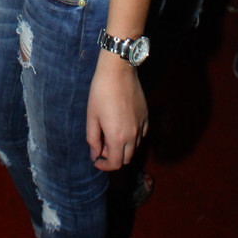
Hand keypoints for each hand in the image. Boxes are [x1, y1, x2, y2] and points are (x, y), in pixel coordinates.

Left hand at [86, 51, 147, 170]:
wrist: (118, 72)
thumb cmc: (101, 92)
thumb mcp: (92, 116)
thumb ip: (93, 139)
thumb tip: (95, 154)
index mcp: (117, 137)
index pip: (115, 163)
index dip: (104, 166)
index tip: (96, 160)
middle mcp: (133, 135)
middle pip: (126, 159)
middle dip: (113, 157)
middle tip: (101, 146)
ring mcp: (141, 126)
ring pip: (134, 147)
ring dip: (123, 147)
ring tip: (110, 133)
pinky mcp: (146, 116)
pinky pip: (141, 134)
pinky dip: (132, 137)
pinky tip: (122, 125)